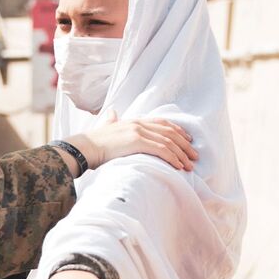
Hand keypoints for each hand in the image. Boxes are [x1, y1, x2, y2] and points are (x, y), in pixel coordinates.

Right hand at [65, 117, 197, 171]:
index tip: (188, 140)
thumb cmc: (93, 143)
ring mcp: (138, 131)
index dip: (178, 131)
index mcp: (134, 121)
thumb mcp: (106, 127)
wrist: (84, 147)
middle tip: (195, 155)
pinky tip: (178, 166)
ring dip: (181, 154)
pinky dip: (172, 158)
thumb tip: (112, 113)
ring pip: (168, 142)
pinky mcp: (137, 141)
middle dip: (185, 144)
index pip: (162, 123)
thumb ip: (111, 120)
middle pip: (170, 132)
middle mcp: (138, 123)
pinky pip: (161, 150)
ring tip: (189, 165)